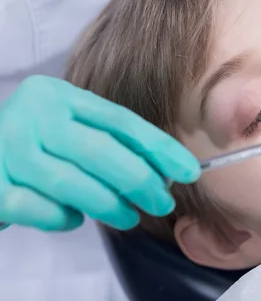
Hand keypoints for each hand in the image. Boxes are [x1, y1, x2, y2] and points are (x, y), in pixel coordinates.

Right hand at [0, 76, 199, 230]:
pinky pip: (42, 210)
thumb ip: (103, 139)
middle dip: (140, 181)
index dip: (159, 147)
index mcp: (56, 95)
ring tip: (130, 217)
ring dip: (110, 206)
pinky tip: (75, 218)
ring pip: (73, 184)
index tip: (189, 169)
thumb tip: (161, 172)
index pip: (120, 121)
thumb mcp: (64, 125)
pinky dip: (65, 218)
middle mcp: (30, 115)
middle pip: (100, 151)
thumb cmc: (30, 142)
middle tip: (163, 202)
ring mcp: (7, 149)